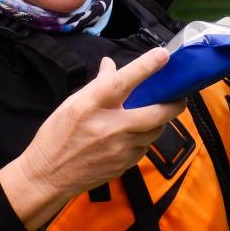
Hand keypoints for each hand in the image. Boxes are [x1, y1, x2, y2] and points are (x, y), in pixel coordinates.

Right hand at [0, 48, 186, 230]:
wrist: (49, 175)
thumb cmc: (57, 135)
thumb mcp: (71, 103)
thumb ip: (97, 84)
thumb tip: (111, 64)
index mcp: (92, 106)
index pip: (123, 82)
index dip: (146, 67)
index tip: (163, 54)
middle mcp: (110, 127)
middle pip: (156, 113)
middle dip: (175, 103)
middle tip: (180, 95)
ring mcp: (120, 149)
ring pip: (155, 131)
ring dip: (159, 121)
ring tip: (155, 113)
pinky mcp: (125, 165)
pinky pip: (146, 147)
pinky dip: (146, 137)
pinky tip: (137, 133)